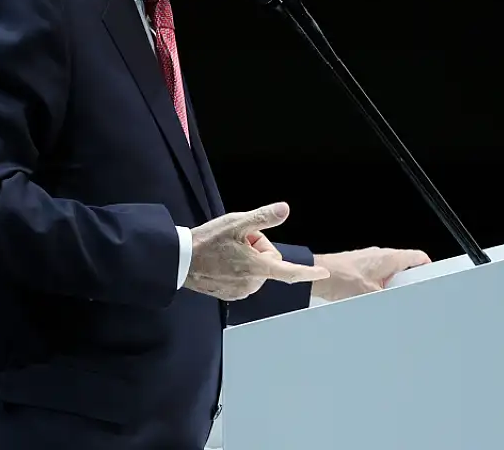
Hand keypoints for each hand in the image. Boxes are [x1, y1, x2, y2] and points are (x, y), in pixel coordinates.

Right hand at [184, 202, 328, 300]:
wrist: (180, 260)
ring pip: (257, 269)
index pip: (290, 272)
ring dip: (248, 258)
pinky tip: (223, 261)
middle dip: (258, 249)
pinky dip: (239, 268)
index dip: (308, 272)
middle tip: (237, 241)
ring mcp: (241, 291)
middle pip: (270, 261)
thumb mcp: (237, 222)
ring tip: (227, 251)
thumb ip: (263, 217)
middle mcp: (252, 283)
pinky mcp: (231, 295)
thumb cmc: (208, 240)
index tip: (323, 274)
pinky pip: (245, 278)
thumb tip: (285, 209)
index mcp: (257, 267)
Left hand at [312, 247, 431, 301]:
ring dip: (391, 287)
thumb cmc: (340, 277)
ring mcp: (370, 261)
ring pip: (390, 274)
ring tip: (387, 302)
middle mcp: (381, 256)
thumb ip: (388, 300)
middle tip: (408, 299)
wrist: (317, 275)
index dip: (428, 269)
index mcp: (389, 257)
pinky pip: (377, 277)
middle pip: (405, 268)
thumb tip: (398, 309)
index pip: (419, 258)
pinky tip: (373, 300)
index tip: (432, 282)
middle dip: (407, 284)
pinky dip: (379, 287)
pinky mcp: (360, 267)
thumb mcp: (370, 294)